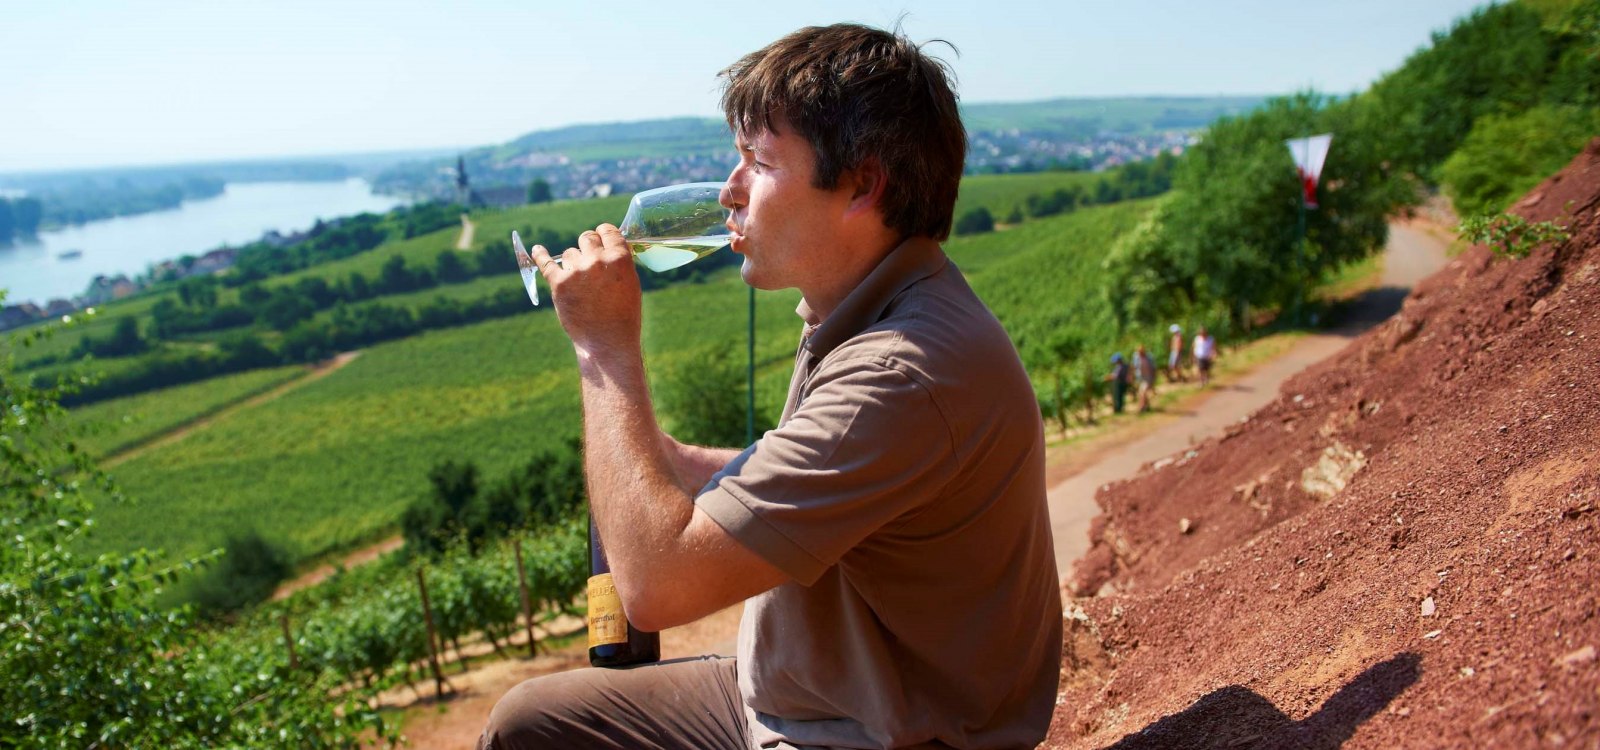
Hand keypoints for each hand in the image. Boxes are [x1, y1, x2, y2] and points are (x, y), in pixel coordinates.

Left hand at [531, 224, 642, 357]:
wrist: (607, 342)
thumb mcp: (631, 284)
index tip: (600, 237)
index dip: (603, 234)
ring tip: (580, 283)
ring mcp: (576, 271)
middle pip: (586, 237)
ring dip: (573, 262)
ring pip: (569, 253)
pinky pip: (545, 263)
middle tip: (589, 258)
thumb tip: (606, 248)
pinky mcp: (559, 284)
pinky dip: (540, 255)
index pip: (607, 230)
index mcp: (619, 259)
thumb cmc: (623, 316)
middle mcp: (597, 261)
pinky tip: (537, 250)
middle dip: (587, 245)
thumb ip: (618, 263)